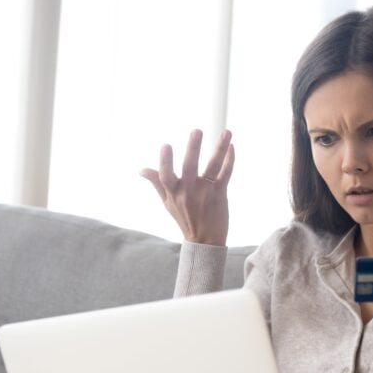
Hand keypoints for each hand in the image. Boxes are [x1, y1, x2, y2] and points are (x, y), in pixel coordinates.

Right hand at [140, 129, 234, 245]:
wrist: (205, 241)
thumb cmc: (185, 219)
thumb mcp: (167, 203)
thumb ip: (157, 183)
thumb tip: (142, 169)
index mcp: (174, 193)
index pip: (166, 176)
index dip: (165, 161)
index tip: (165, 146)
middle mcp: (189, 191)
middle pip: (190, 166)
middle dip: (193, 148)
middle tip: (197, 131)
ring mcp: (206, 192)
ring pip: (214, 166)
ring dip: (220, 148)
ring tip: (227, 131)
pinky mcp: (220, 194)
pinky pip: (226, 173)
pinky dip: (230, 159)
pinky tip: (231, 146)